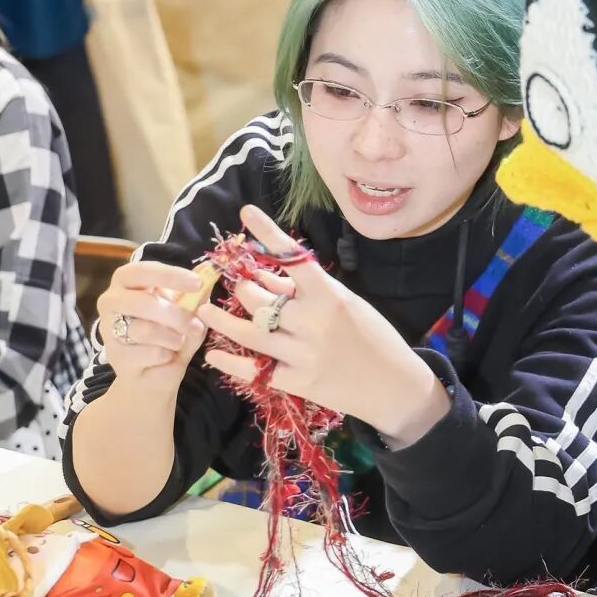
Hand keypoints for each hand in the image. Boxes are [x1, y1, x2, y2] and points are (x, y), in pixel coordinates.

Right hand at [97, 260, 208, 390]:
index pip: (142, 271)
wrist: (155, 374)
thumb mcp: (188, 311)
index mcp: (127, 282)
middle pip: (142, 302)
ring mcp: (108, 329)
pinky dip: (165, 355)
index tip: (197, 284)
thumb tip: (207, 268)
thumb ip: (195, 292)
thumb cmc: (171, 334)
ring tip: (180, 342)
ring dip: (173, 338)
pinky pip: (147, 353)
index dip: (170, 275)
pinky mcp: (114, 356)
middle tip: (196, 326)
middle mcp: (111, 301)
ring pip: (145, 330)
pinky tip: (166, 357)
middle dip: (176, 315)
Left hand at [199, 205, 451, 448]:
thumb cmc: (374, 336)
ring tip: (203, 311)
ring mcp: (303, 353)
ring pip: (248, 332)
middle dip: (243, 288)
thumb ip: (307, 291)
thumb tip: (266, 272)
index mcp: (330, 295)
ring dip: (221, 321)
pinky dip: (230, 363)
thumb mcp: (347, 303)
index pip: (292, 256)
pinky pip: (253, 370)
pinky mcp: (296, 382)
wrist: (393, 384)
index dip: (267, 232)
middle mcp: (312, 321)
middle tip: (237, 285)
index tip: (245, 212)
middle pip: (260, 297)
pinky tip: (213, 355)